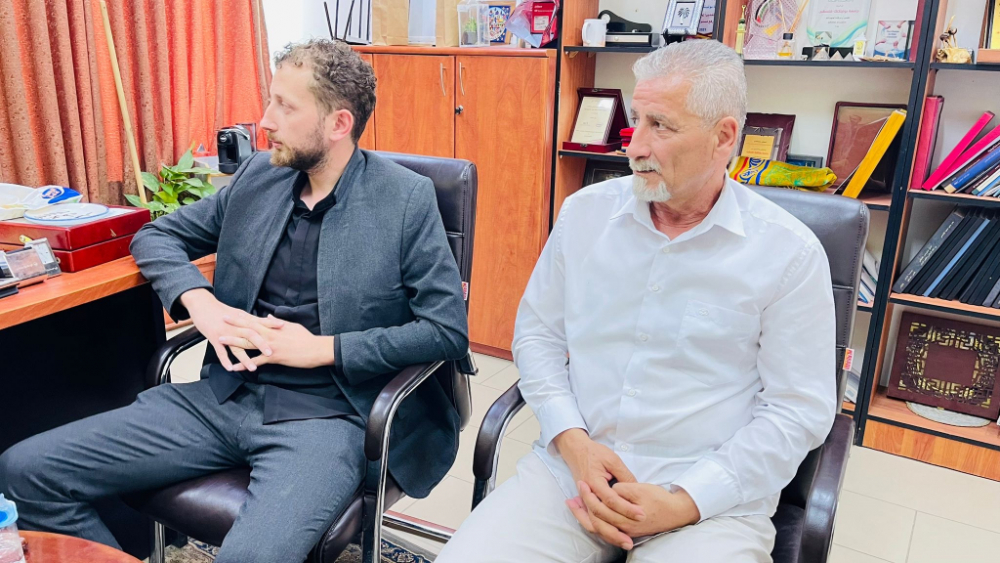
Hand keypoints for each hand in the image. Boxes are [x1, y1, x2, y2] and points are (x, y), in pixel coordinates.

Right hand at [181, 289, 282, 370]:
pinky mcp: (214, 337)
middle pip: (250, 335)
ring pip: (236, 346)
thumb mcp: (239, 313)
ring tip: (253, 368)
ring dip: (244, 358)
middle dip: (261, 344)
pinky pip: (220, 351)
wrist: (202, 305)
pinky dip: (225, 360)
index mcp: (243, 319)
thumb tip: (267, 322)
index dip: (272, 325)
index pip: (260, 322)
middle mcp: (236, 326)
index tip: (284, 328)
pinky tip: (230, 368)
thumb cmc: (221, 310)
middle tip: (271, 353)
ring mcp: (225, 332)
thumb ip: (252, 319)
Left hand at [220, 314, 334, 369]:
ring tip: (220, 341)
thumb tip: (269, 317)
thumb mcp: (292, 326)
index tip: (230, 314)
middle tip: (220, 321)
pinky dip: (244, 364)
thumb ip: (278, 323)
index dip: (241, 318)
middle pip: (248, 329)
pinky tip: (235, 367)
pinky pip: (256, 361)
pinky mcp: (274, 358)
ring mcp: (270, 347)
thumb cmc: (306, 338)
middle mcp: (269, 336)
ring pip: (248, 343)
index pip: (254, 321)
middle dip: (233, 325)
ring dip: (234, 342)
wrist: (315, 349)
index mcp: (273, 328)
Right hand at [552, 429, 642, 547]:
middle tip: (631, 539)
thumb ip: (624, 475)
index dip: (627, 508)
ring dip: (609, 535)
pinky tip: (613, 537)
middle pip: (599, 518)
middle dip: (616, 531)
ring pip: (594, 523)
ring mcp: (585, 500)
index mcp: (594, 482)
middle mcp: (587, 494)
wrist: (576, 450)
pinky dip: (602, 531)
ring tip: (624, 543)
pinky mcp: (586, 503)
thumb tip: (636, 490)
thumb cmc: (595, 453)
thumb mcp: (612, 459)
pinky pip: (592, 521)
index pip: (611, 500)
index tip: (641, 514)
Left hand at [568, 482, 699, 545]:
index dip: (589, 496)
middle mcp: (623, 527)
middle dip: (582, 508)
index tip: (582, 483)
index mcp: (625, 517)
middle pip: (596, 520)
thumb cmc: (659, 499)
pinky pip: (605, 529)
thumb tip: (609, 488)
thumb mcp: (640, 489)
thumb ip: (622, 489)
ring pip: (598, 527)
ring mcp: (625, 530)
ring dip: (584, 516)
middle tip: (573, 494)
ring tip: (574, 504)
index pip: (600, 509)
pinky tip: (588, 511)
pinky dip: (594, 520)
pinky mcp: (627, 530)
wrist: (676, 511)